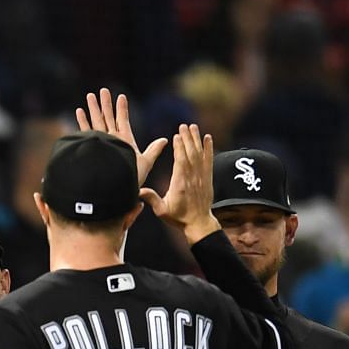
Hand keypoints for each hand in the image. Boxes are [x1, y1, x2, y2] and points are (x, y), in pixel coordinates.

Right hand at [76, 86, 168, 186]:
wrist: (112, 188)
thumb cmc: (129, 179)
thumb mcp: (145, 163)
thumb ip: (153, 151)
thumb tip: (165, 140)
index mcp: (124, 141)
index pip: (123, 120)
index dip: (122, 109)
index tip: (121, 96)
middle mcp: (111, 140)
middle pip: (108, 117)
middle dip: (105, 104)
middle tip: (103, 90)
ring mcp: (101, 143)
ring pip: (96, 121)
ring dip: (93, 108)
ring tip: (90, 95)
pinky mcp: (91, 147)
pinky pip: (86, 132)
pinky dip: (82, 121)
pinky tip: (80, 110)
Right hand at [142, 123, 218, 241]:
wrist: (199, 223)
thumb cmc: (178, 217)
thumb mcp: (162, 211)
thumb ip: (152, 199)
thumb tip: (139, 191)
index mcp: (180, 184)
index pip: (180, 162)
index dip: (179, 148)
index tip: (176, 135)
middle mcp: (192, 178)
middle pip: (190, 154)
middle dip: (187, 138)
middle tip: (184, 125)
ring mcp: (201, 177)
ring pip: (199, 154)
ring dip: (196, 139)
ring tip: (193, 127)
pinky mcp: (208, 177)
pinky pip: (209, 160)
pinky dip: (209, 148)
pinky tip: (208, 138)